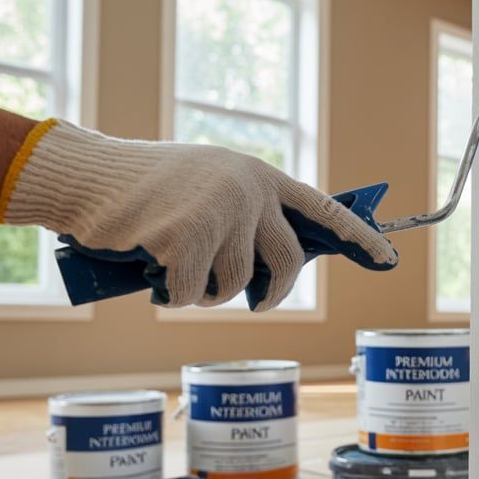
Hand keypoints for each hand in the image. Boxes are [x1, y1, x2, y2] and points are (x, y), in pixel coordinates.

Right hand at [0, 120, 397, 309]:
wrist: (89, 177)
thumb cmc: (147, 189)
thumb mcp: (210, 185)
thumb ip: (248, 212)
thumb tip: (281, 263)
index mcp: (257, 175)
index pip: (322, 209)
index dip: (358, 236)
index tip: (389, 259)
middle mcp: (248, 190)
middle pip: (288, 261)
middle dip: (274, 293)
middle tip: (259, 304)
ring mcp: (220, 213)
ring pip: (237, 285)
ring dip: (209, 293)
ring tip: (181, 274)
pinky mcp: (188, 239)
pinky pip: (196, 293)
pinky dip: (176, 296)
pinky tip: (156, 275)